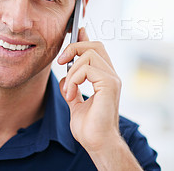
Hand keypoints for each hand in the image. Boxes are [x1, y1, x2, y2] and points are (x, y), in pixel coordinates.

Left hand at [57, 27, 121, 152]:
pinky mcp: (109, 85)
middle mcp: (111, 75)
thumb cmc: (89, 127)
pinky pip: (87, 68)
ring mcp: (112, 79)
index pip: (96, 50)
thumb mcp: (76, 102)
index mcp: (104, 78)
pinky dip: (74, 79)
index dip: (85, 38)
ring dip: (72, 71)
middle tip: (61, 62)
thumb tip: (64, 77)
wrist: (97, 143)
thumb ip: (72, 88)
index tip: (75, 30)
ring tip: (69, 90)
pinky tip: (72, 95)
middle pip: (95, 45)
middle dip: (74, 47)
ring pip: (89, 54)